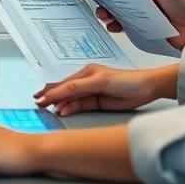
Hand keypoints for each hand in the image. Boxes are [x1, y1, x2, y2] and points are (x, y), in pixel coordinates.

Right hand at [34, 63, 176, 114]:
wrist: (146, 89)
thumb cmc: (127, 81)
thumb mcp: (100, 82)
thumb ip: (79, 88)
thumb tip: (61, 93)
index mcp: (86, 73)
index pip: (65, 84)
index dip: (52, 91)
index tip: (40, 98)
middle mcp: (86, 81)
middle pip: (65, 91)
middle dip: (51, 96)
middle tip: (38, 103)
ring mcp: (91, 92)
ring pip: (71, 99)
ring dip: (60, 104)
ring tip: (48, 109)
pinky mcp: (96, 102)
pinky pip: (79, 105)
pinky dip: (70, 108)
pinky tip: (63, 111)